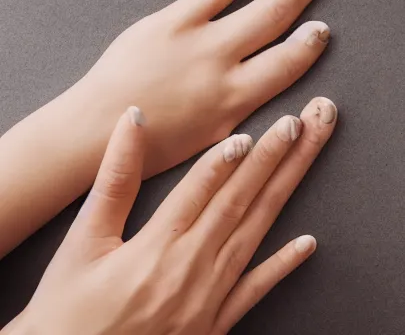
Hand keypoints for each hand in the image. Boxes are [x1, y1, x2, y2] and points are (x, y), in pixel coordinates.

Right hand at [6, 99, 336, 334]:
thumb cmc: (66, 312)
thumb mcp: (83, 242)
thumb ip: (113, 180)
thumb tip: (132, 120)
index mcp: (157, 245)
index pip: (204, 188)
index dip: (232, 155)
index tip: (262, 124)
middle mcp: (191, 267)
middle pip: (240, 200)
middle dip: (275, 156)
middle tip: (305, 121)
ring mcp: (208, 298)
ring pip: (255, 231)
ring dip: (286, 187)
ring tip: (308, 152)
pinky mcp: (214, 324)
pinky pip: (254, 291)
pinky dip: (282, 266)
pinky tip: (308, 244)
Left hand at [82, 0, 328, 176]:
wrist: (97, 128)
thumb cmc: (150, 143)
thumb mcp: (208, 142)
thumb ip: (240, 111)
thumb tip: (267, 90)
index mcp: (233, 104)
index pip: (285, 67)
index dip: (308, 47)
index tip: (321, 32)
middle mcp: (222, 68)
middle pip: (275, 28)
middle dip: (300, 7)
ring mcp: (197, 40)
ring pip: (253, 8)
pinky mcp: (171, 20)